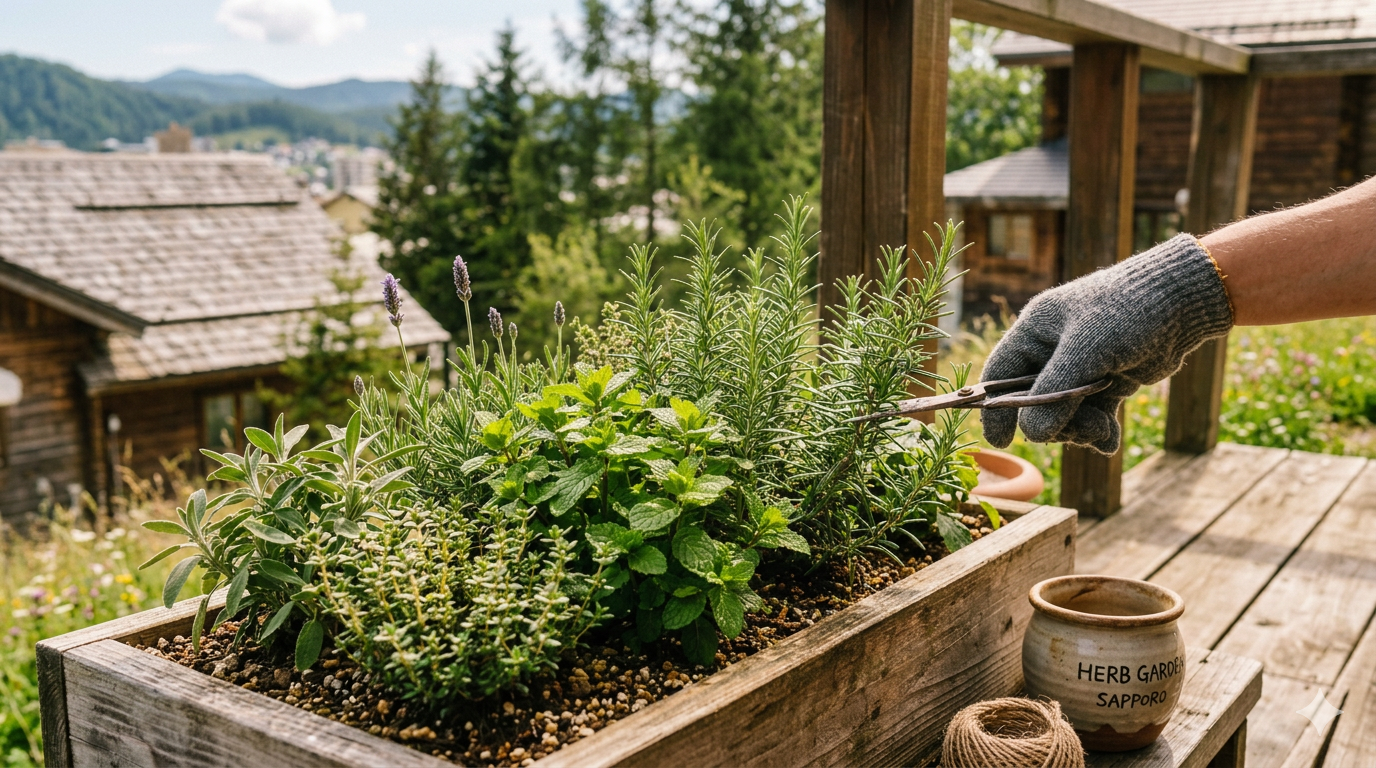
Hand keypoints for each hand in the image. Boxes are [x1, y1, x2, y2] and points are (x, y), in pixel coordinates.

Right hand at [979, 234, 1233, 453]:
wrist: (1185, 301)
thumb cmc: (1129, 311)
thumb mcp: (1088, 349)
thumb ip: (1055, 391)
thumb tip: (1033, 436)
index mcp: (1034, 331)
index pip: (998, 375)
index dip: (994, 409)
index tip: (1002, 442)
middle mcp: (1052, 351)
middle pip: (1032, 403)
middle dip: (1055, 423)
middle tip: (1083, 430)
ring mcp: (1080, 369)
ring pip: (1063, 415)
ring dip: (1081, 429)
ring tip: (1104, 431)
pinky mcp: (1107, 382)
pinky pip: (1091, 416)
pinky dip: (1098, 431)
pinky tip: (1110, 440)